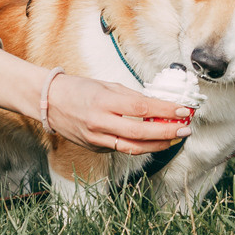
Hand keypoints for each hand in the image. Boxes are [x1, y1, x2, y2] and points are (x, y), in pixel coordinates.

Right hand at [0, 46, 190, 153]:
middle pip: (140, 133)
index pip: (142, 109)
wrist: (49, 103)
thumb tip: (158, 107)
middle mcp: (100, 122)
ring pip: (133, 147)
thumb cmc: (79, 89)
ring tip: (175, 138)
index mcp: (104, 101)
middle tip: (186, 129)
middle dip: (167, 133)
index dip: (165, 111)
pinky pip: (122, 148)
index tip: (183, 110)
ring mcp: (96, 138)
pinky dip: (141, 145)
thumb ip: (131, 98)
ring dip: (158, 144)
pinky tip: (154, 140)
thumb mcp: (106, 85)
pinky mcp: (95, 147)